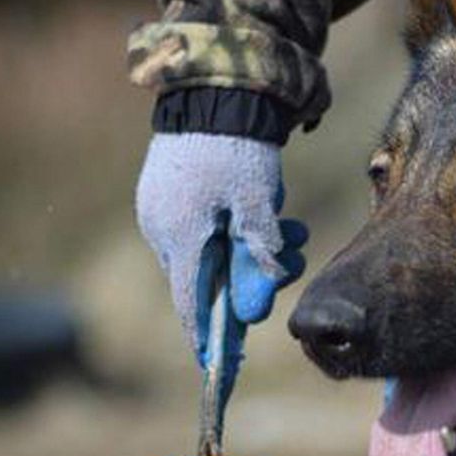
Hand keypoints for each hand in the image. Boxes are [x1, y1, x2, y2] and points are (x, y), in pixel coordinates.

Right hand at [136, 133, 307, 367]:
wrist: (214, 87)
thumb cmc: (238, 146)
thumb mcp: (257, 201)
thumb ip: (259, 252)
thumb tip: (260, 300)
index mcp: (180, 236)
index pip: (192, 305)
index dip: (208, 340)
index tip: (221, 368)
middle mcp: (162, 229)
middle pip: (207, 279)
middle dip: (251, 279)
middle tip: (290, 264)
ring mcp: (161, 210)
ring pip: (210, 253)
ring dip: (251, 251)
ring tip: (294, 231)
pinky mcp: (168, 196)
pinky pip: (203, 230)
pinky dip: (235, 232)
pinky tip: (269, 213)